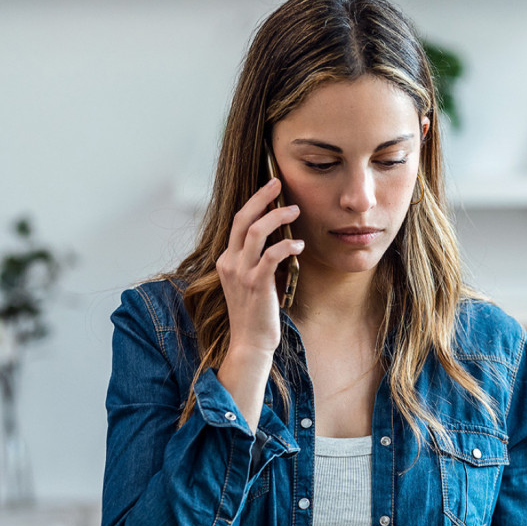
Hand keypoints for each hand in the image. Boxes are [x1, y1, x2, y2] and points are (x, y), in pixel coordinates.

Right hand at [216, 178, 303, 359]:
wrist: (250, 342)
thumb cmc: (256, 313)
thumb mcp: (252, 281)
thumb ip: (260, 260)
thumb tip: (281, 239)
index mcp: (227, 260)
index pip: (238, 223)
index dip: (254, 203)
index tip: (270, 189)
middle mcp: (230, 263)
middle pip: (243, 219)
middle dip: (261, 197)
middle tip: (278, 183)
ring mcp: (241, 273)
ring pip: (256, 232)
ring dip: (277, 217)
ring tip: (295, 210)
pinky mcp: (257, 284)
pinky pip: (271, 256)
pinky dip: (287, 246)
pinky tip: (299, 245)